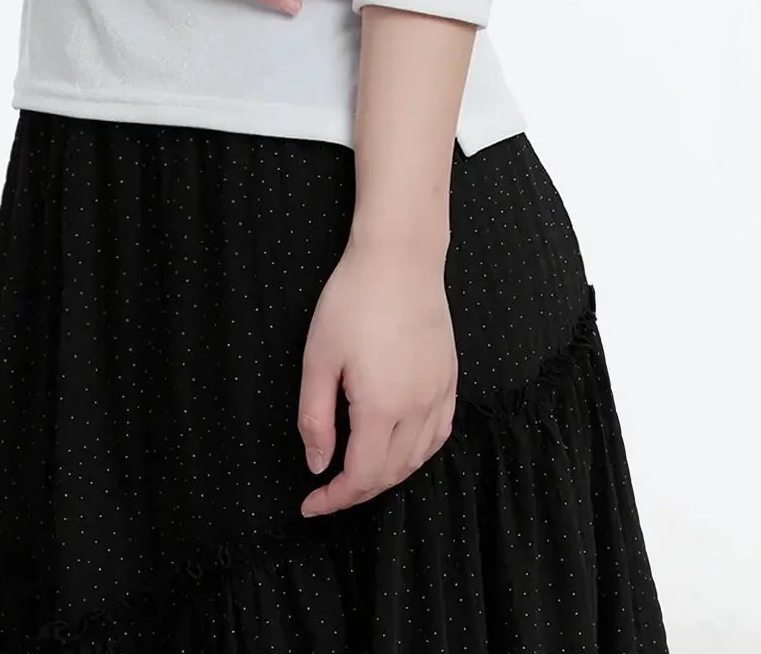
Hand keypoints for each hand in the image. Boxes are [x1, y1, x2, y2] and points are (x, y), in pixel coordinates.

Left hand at [296, 238, 456, 517]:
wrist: (400, 257)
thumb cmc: (352, 300)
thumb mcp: (318, 358)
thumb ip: (315, 418)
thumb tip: (318, 464)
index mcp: (382, 407)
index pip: (361, 477)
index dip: (334, 499)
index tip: (310, 505)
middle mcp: (418, 408)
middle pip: (391, 474)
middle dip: (357, 491)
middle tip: (326, 491)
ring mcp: (440, 393)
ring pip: (418, 458)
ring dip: (387, 476)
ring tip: (357, 472)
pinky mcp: (451, 377)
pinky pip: (439, 433)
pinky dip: (417, 453)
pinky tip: (399, 447)